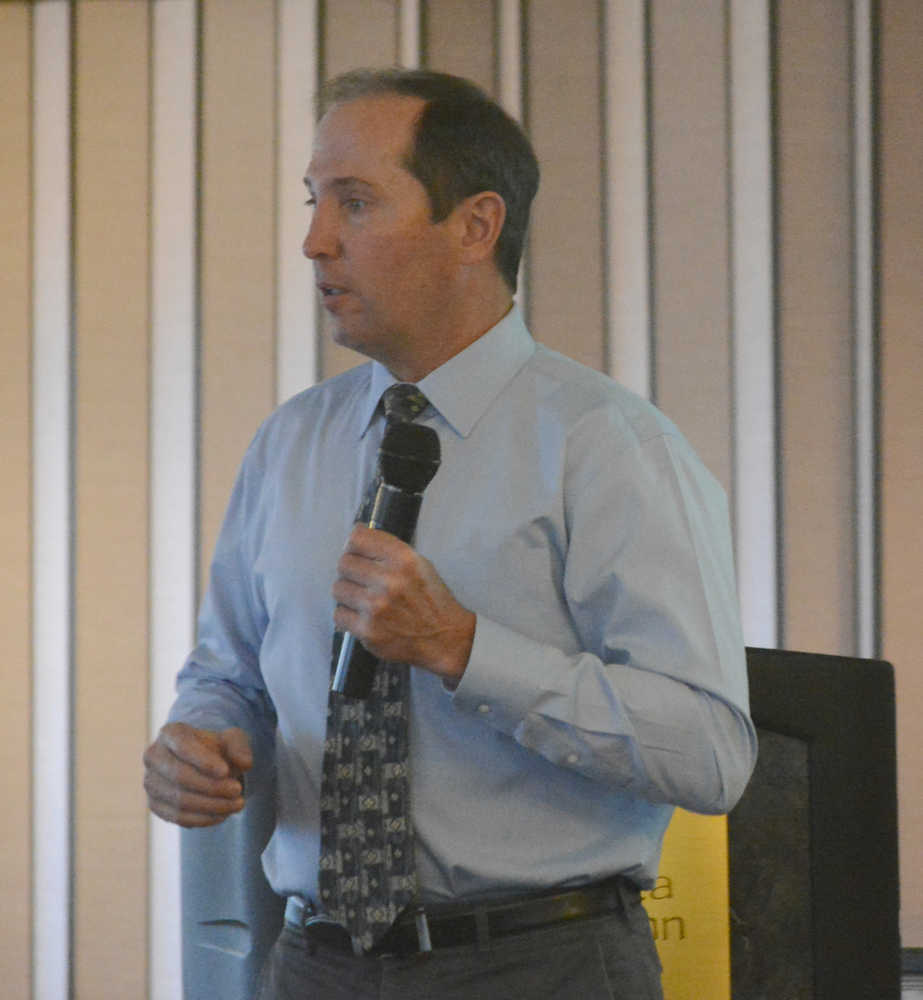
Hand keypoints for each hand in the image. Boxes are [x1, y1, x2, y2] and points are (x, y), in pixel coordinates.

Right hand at [143, 722, 251, 827]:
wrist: (206, 766)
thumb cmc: (218, 749)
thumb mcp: (233, 740)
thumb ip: (240, 747)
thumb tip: (245, 763)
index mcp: (171, 733)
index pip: (182, 745)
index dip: (203, 760)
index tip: (225, 771)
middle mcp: (154, 756)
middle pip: (180, 776)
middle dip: (212, 786)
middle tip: (238, 790)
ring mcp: (151, 782)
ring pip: (180, 800)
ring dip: (212, 805)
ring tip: (237, 804)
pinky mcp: (155, 805)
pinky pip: (178, 817)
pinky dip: (203, 819)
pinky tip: (223, 814)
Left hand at [332, 523, 475, 684]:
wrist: (444, 638)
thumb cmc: (430, 600)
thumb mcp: (420, 564)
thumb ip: (389, 551)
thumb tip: (356, 537)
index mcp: (404, 559)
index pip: (357, 538)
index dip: (353, 545)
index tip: (356, 552)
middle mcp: (390, 580)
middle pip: (344, 563)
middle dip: (350, 570)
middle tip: (360, 579)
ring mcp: (377, 606)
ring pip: (338, 588)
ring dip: (347, 593)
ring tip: (362, 599)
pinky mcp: (368, 630)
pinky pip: (339, 614)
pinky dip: (347, 616)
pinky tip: (362, 617)